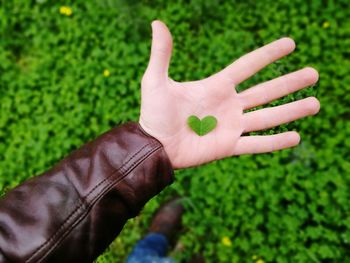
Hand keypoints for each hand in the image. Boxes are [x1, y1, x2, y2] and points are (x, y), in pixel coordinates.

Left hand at [139, 21, 319, 168]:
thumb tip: (157, 22)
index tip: (290, 44)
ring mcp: (230, 126)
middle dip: (290, 83)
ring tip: (316, 103)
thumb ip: (162, 54)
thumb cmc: (153, 114)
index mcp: (215, 87)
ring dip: (291, 111)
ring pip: (267, 117)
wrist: (153, 146)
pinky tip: (296, 137)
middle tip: (314, 73)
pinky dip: (275, 142)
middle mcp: (228, 105)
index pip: (247, 66)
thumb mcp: (156, 81)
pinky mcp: (228, 146)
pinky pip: (256, 144)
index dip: (268, 55)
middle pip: (265, 91)